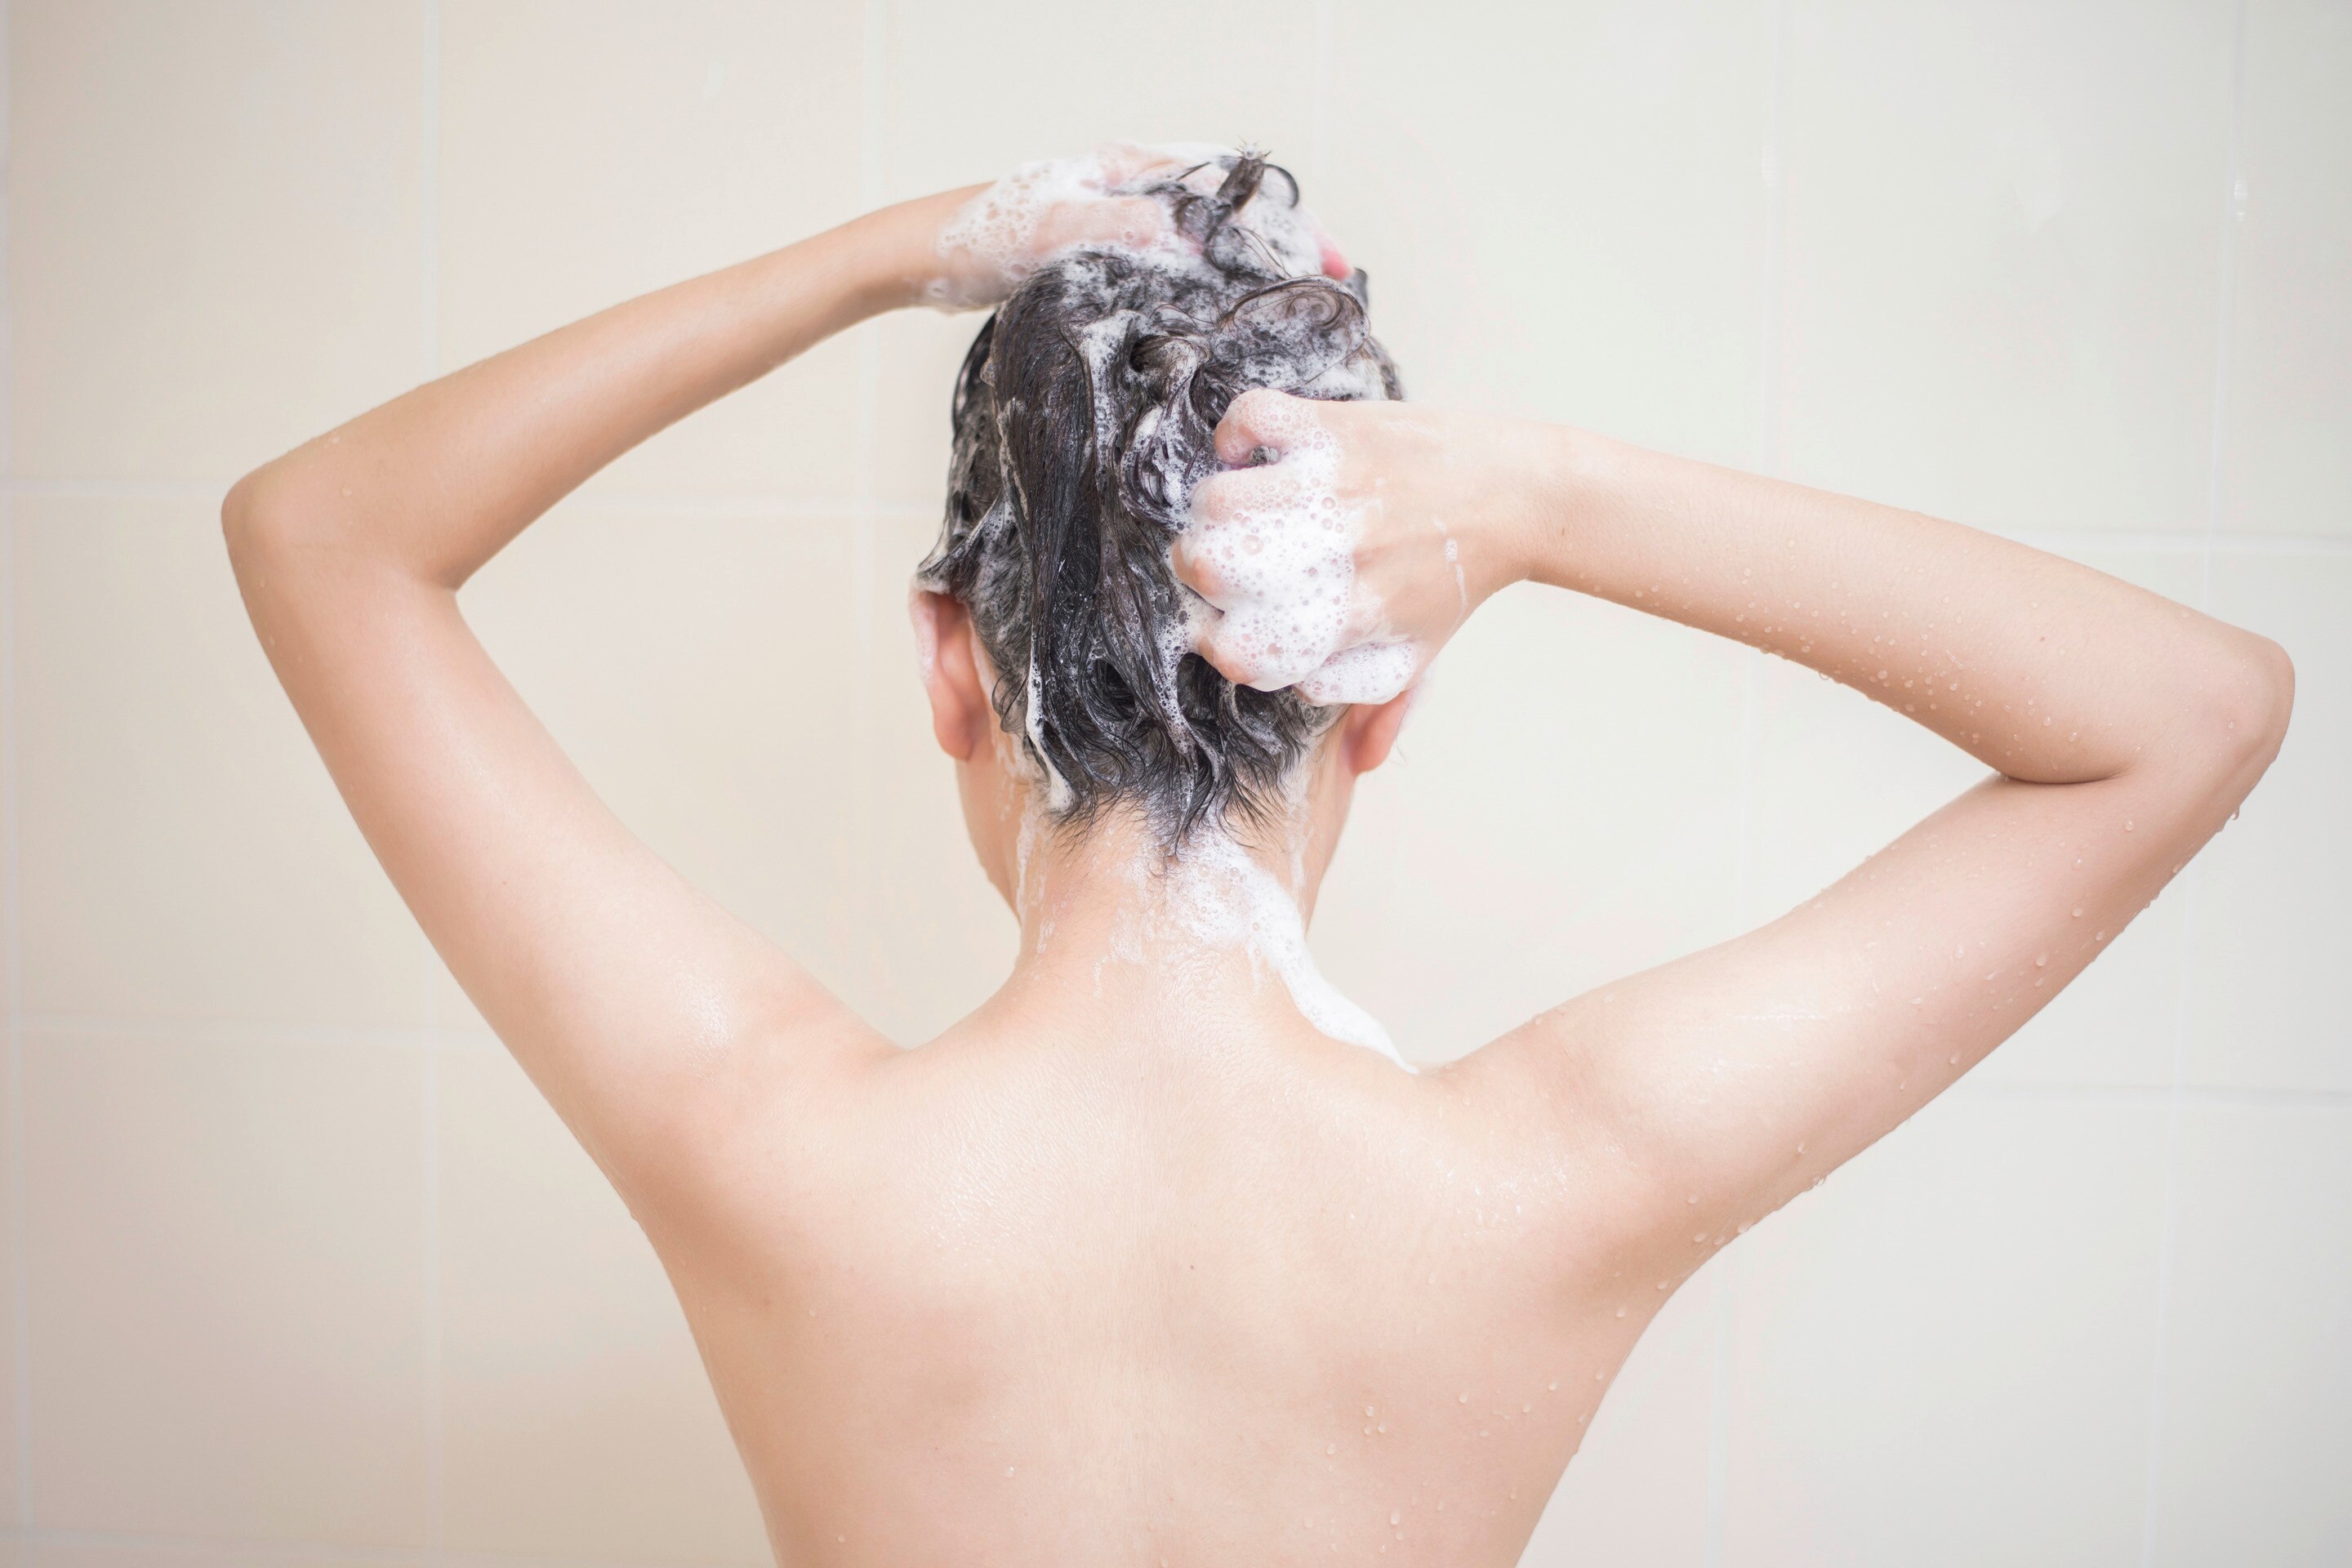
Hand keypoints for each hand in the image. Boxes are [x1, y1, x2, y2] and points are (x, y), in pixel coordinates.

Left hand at [922, 142, 1354, 310]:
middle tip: (1333, 287)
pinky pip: (1174, 269)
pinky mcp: (1099, 257)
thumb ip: (1125, 231)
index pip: (1234, 186)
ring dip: (1251, 271)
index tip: (1332, 259)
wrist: (919, 256)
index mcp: (1131, 168)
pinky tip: (1223, 322)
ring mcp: (1118, 223)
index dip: (1289, 222)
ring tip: (1293, 308)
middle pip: (1231, 213)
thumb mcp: (1057, 233)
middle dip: (1285, 247)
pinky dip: (1210, 289)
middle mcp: (1132, 189)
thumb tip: (1195, 245)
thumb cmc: (981, 235)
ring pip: (1205, 243)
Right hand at [1173, 390, 1547, 704]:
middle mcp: (1341, 553)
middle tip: (1224, 564)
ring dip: (1211, 510)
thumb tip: (1355, 763)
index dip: (1218, 641)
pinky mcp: (1339, 428)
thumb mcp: (1419, 655)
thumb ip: (1374, 705)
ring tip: (1237, 513)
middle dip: (1199, 571)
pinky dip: (1235, 436)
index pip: (1242, 649)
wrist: (1518, 494)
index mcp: (1353, 617)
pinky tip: (1252, 457)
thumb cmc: (1457, 577)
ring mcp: (1336, 485)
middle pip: (1210, 567)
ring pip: (1217, 498)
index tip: (1229, 624)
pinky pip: (1251, 418)